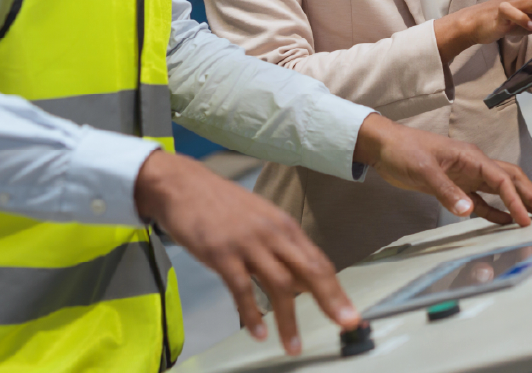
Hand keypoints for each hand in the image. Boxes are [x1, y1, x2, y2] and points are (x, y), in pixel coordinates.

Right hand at [134, 150, 357, 355]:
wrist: (182, 185)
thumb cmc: (220, 204)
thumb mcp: (260, 219)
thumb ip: (281, 248)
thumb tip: (303, 280)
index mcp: (284, 226)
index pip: (318, 261)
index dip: (336, 289)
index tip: (349, 312)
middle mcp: (272, 234)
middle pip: (309, 271)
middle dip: (330, 300)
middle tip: (346, 324)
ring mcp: (247, 244)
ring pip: (279, 285)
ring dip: (289, 319)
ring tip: (294, 346)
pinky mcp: (221, 253)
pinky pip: (241, 288)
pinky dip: (251, 313)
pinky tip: (258, 332)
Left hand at [353, 114, 531, 225]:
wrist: (383, 146)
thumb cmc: (403, 150)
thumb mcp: (423, 170)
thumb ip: (446, 191)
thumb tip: (468, 210)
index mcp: (470, 157)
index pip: (502, 179)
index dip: (517, 199)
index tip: (526, 217)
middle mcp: (473, 165)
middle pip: (509, 179)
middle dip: (527, 195)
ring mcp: (465, 176)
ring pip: (498, 189)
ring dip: (514, 202)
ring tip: (530, 218)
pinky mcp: (454, 186)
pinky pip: (481, 200)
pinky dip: (494, 210)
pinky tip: (502, 222)